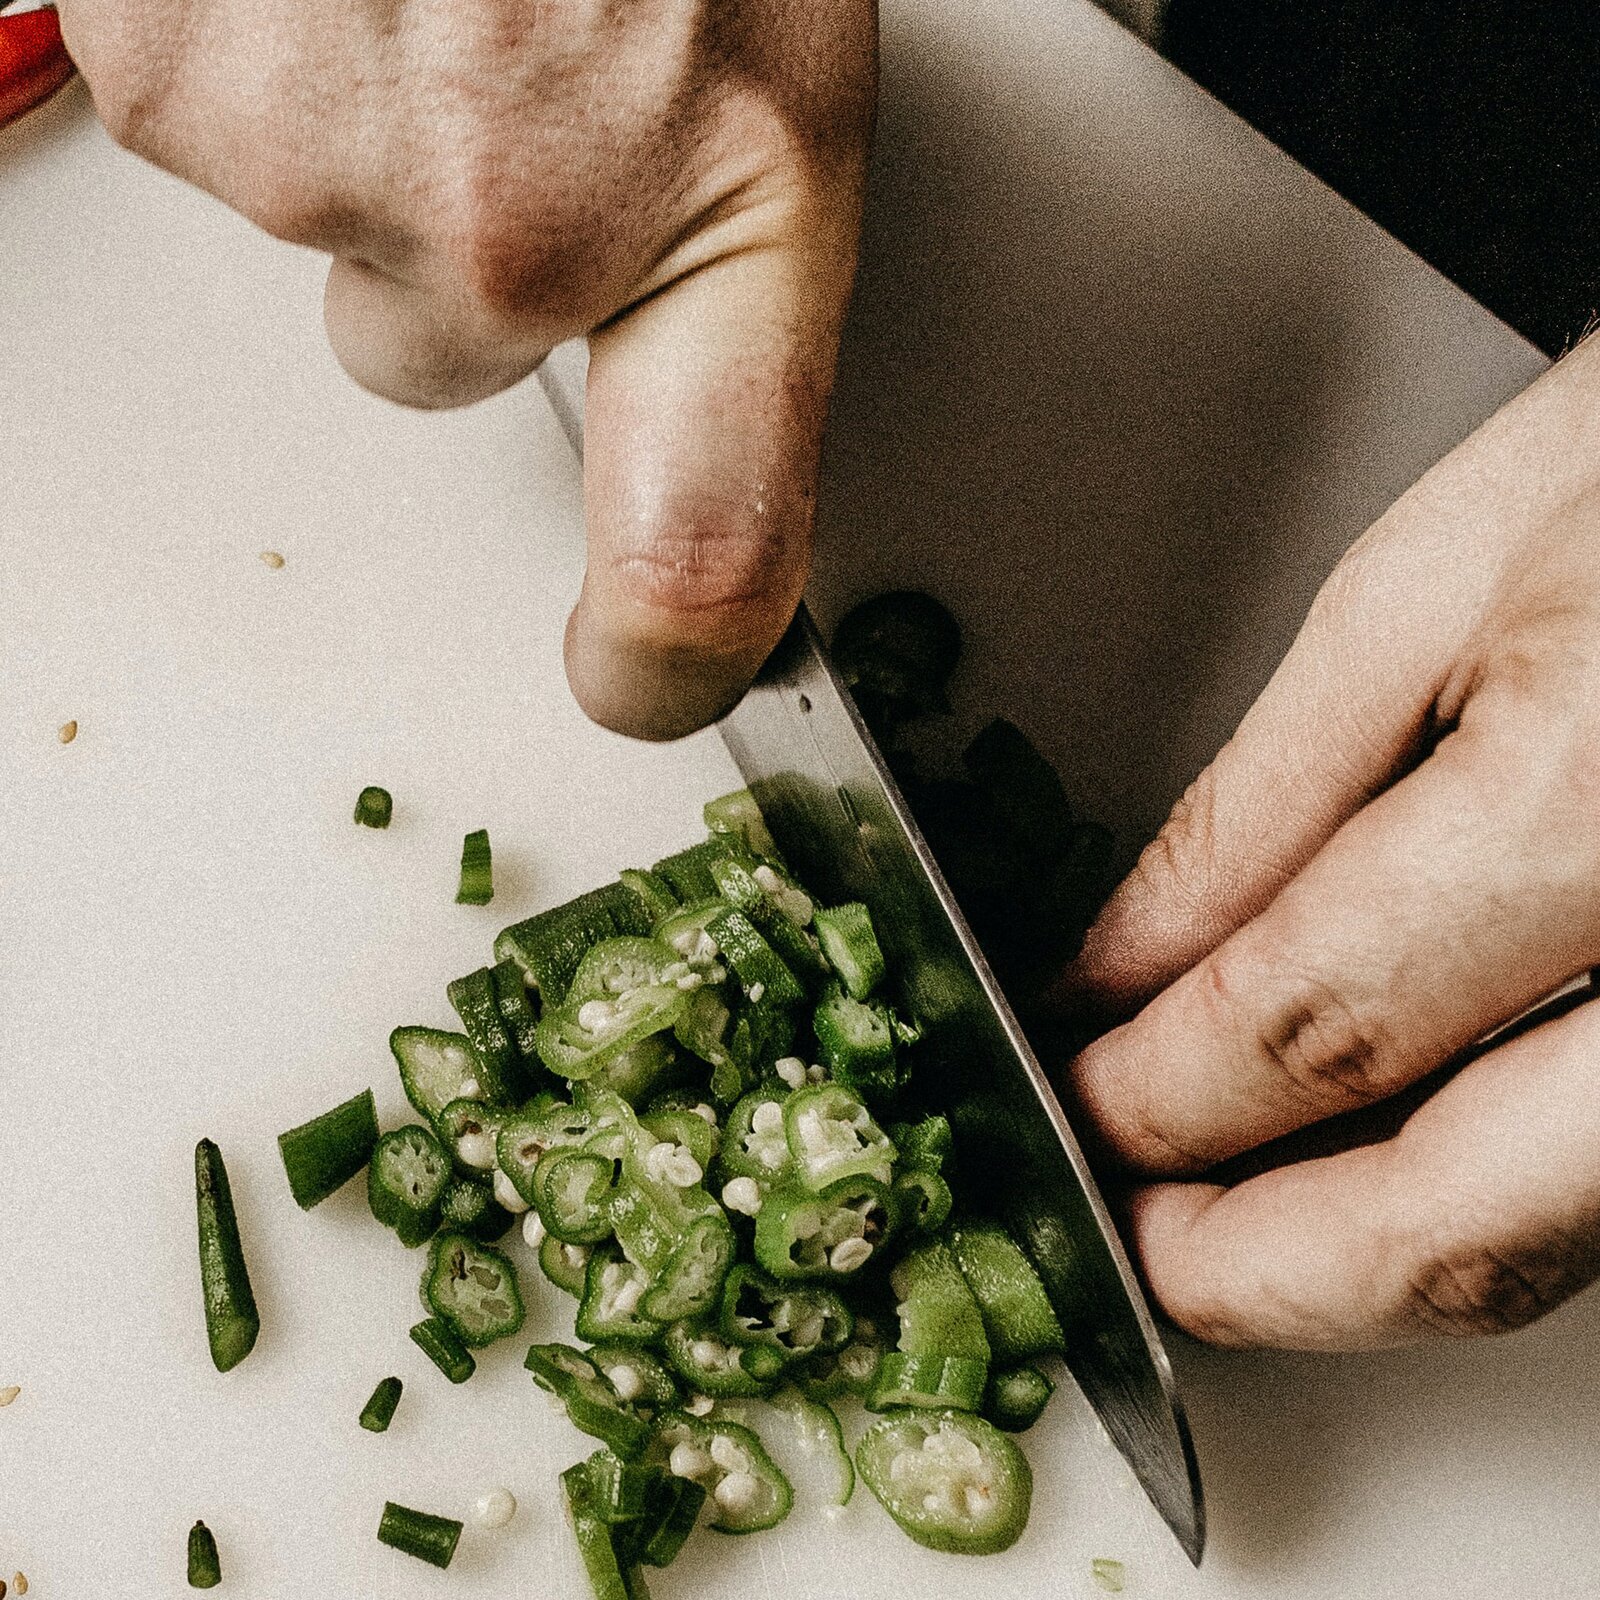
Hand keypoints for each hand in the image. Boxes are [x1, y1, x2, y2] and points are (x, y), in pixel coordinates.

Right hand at [59, 0, 875, 737]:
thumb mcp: (770, 55)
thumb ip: (706, 268)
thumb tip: (673, 449)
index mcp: (723, 208)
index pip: (714, 542)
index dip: (669, 651)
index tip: (639, 680)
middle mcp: (513, 217)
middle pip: (430, 357)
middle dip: (456, 242)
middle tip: (512, 60)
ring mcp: (322, 142)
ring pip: (312, 220)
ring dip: (363, 107)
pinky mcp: (166, 60)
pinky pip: (201, 101)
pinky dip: (259, 30)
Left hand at [1064, 334, 1599, 1349]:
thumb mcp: (1420, 594)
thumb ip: (1259, 813)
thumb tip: (1123, 967)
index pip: (1319, 1032)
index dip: (1158, 1097)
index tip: (1071, 1095)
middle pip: (1456, 1227)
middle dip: (1248, 1267)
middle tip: (1123, 1227)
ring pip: (1545, 1242)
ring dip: (1354, 1256)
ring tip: (1213, 1207)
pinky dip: (1469, 1198)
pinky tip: (1365, 1155)